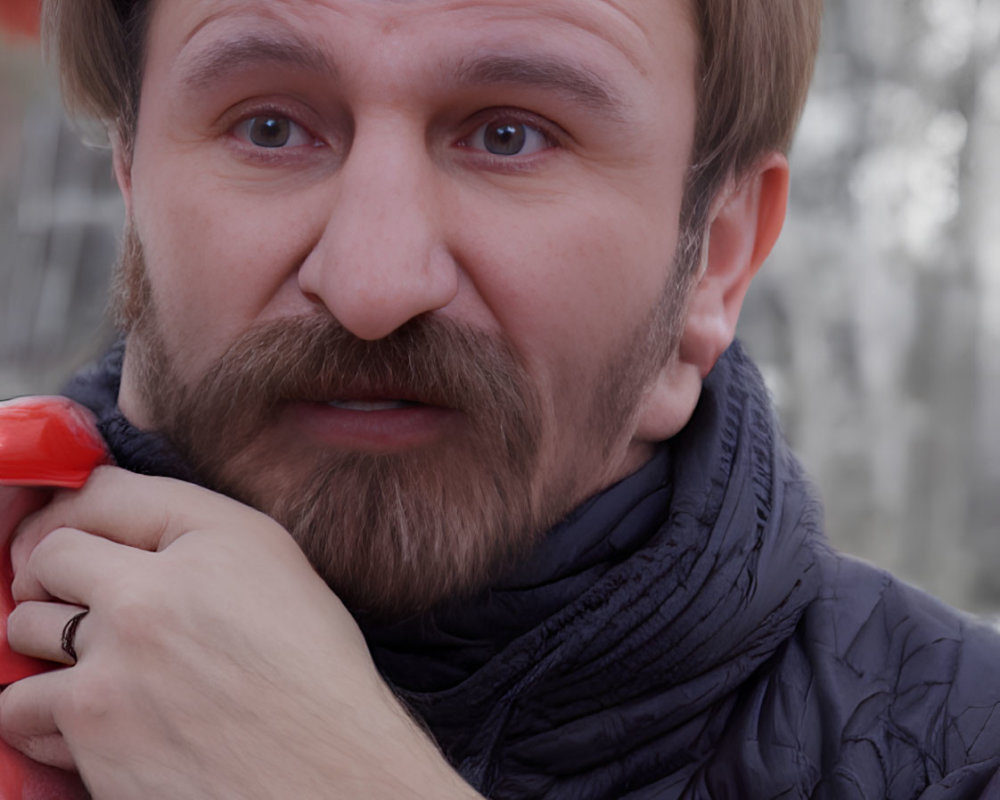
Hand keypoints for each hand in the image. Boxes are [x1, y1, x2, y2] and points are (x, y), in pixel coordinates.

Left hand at [0, 468, 478, 799]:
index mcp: (211, 542)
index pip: (104, 492)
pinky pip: (18, 706)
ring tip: (99, 664)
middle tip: (82, 602)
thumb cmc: (314, 674)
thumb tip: (125, 528)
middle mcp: (154, 592)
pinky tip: (95, 717)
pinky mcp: (88, 730)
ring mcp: (113, 662)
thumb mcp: (278, 569)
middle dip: (57, 575)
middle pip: (50, 555)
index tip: (81, 537)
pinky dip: (44, 713)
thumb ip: (201, 532)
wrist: (327, 773)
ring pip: (22, 629)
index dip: (83, 513)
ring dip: (48, 644)